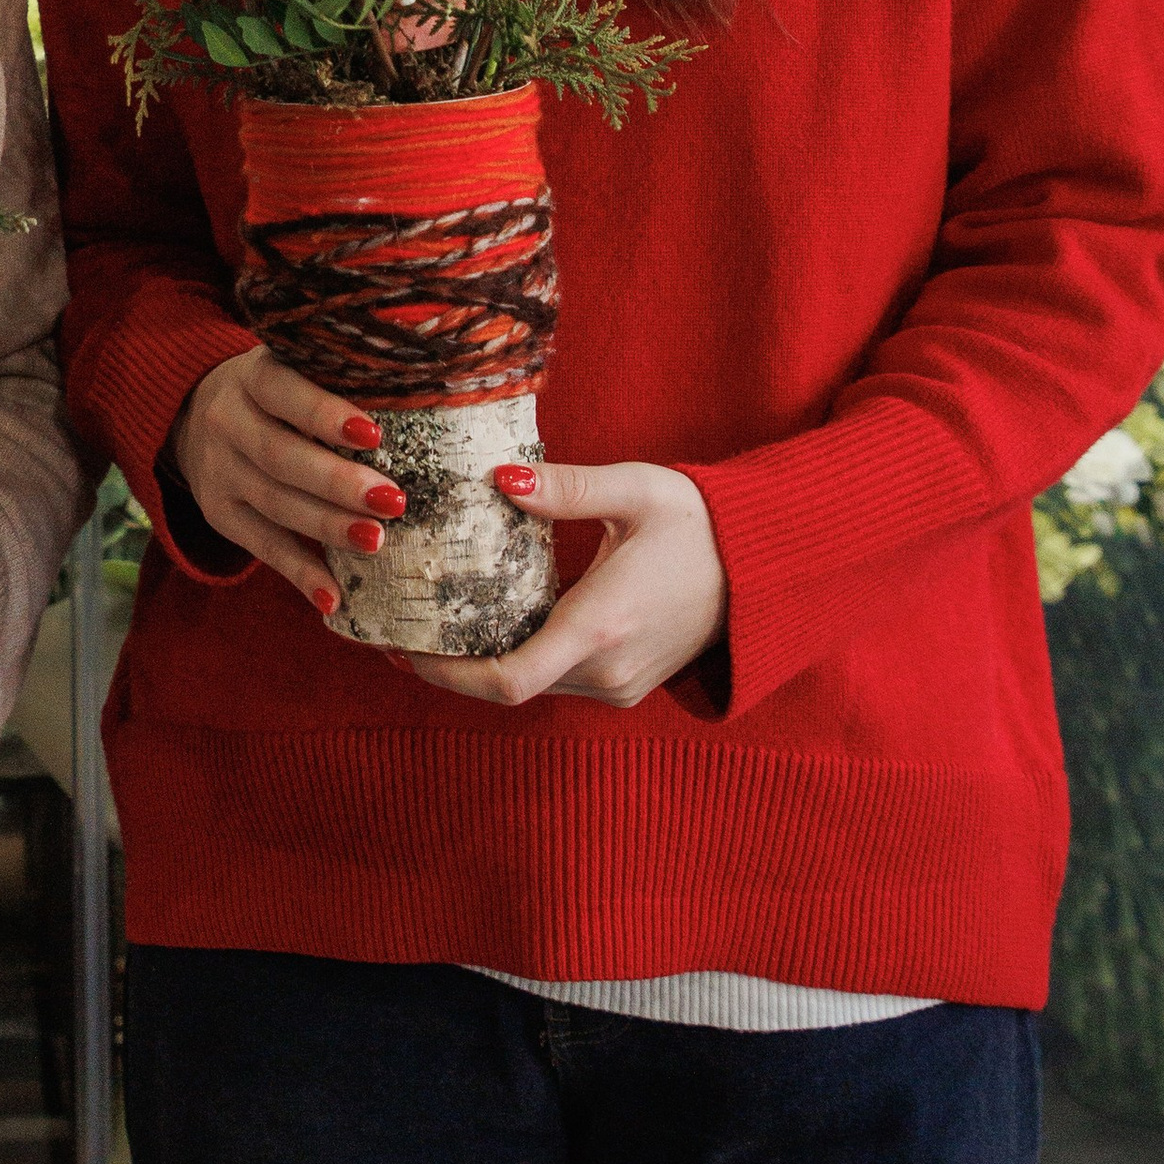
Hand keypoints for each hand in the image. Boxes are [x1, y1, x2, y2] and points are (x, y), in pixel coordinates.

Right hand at [167, 346, 403, 621]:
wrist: (195, 416)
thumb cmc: (280, 394)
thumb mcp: (294, 370)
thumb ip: (341, 381)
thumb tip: (428, 396)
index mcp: (253, 376)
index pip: (282, 391)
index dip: (324, 413)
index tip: (374, 434)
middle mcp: (227, 421)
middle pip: (280, 455)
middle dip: (337, 482)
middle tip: (392, 501)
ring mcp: (219, 471)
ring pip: (274, 503)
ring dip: (327, 527)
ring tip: (375, 541)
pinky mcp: (220, 513)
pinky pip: (262, 546)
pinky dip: (299, 573)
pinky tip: (333, 596)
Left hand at [401, 459, 726, 710]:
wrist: (765, 567)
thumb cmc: (702, 524)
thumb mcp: (635, 491)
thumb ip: (565, 488)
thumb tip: (499, 478)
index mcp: (600, 627)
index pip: (508, 679)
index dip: (446, 674)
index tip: (403, 646)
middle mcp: (607, 671)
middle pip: (508, 684)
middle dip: (450, 663)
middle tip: (398, 624)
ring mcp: (620, 685)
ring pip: (532, 684)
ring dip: (483, 660)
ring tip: (433, 617)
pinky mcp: (627, 684)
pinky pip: (557, 679)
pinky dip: (519, 657)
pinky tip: (490, 620)